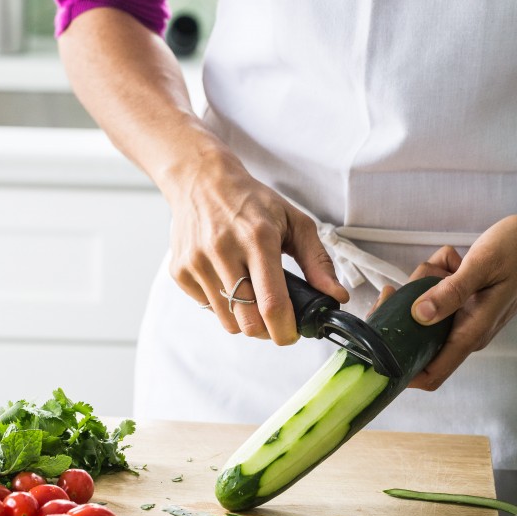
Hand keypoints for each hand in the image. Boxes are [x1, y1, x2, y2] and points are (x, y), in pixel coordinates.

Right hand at [165, 145, 347, 343]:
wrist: (201, 181)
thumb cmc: (251, 201)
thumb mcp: (294, 221)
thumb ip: (318, 261)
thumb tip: (336, 297)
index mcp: (258, 238)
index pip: (272, 303)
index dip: (285, 330)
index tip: (293, 334)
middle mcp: (224, 250)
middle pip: (248, 321)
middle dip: (267, 331)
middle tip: (276, 319)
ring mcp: (197, 262)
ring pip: (227, 322)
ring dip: (245, 320)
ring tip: (251, 295)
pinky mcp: (180, 271)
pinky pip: (208, 309)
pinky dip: (223, 305)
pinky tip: (228, 280)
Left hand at [406, 214, 516, 389]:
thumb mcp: (482, 266)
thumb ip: (452, 291)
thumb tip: (420, 314)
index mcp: (471, 332)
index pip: (433, 373)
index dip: (403, 373)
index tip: (377, 355)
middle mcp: (464, 331)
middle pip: (416, 339)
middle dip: (401, 313)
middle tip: (396, 290)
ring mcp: (461, 317)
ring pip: (420, 310)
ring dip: (422, 283)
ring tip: (446, 264)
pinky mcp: (459, 302)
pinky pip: (432, 294)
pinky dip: (434, 274)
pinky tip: (452, 261)